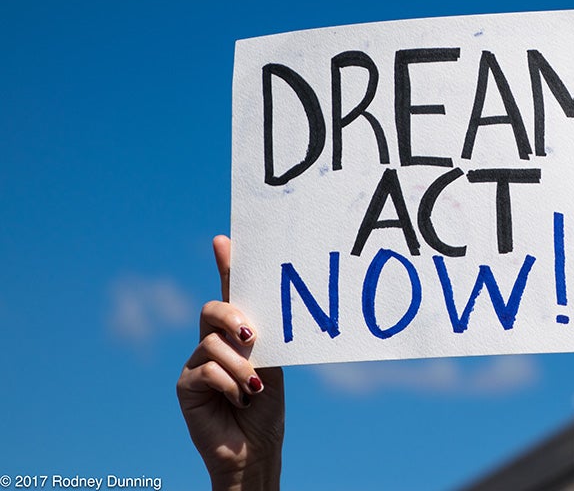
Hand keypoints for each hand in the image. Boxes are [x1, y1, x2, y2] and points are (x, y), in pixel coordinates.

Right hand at [177, 236, 284, 490]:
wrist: (255, 447)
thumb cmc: (267, 406)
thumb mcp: (271, 363)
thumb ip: (262, 337)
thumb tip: (253, 319)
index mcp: (238, 332)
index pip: (231, 293)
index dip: (227, 265)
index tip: (224, 240)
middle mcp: (214, 341)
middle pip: (212, 309)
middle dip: (231, 316)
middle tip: (250, 335)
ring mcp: (197, 361)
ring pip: (213, 344)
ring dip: (240, 367)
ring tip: (253, 389)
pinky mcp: (186, 384)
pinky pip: (205, 370)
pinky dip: (228, 385)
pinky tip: (238, 400)